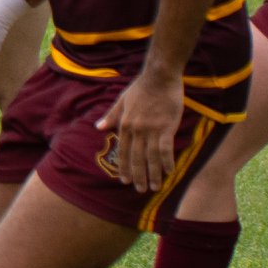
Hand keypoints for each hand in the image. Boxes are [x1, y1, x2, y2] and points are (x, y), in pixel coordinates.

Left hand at [95, 71, 183, 191]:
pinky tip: (169, 172)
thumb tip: (98, 127)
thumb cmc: (140, 88)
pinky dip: (167, 161)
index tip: (124, 180)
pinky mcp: (167, 127)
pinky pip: (165, 148)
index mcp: (124, 125)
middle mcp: (136, 130)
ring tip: (154, 187)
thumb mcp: (121, 101)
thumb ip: (111, 116)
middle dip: (137, 175)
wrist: (158, 77)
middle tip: (139, 190)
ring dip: (152, 174)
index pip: (123, 151)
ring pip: (150, 157)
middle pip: (136, 158)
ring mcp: (151, 129)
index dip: (124, 167)